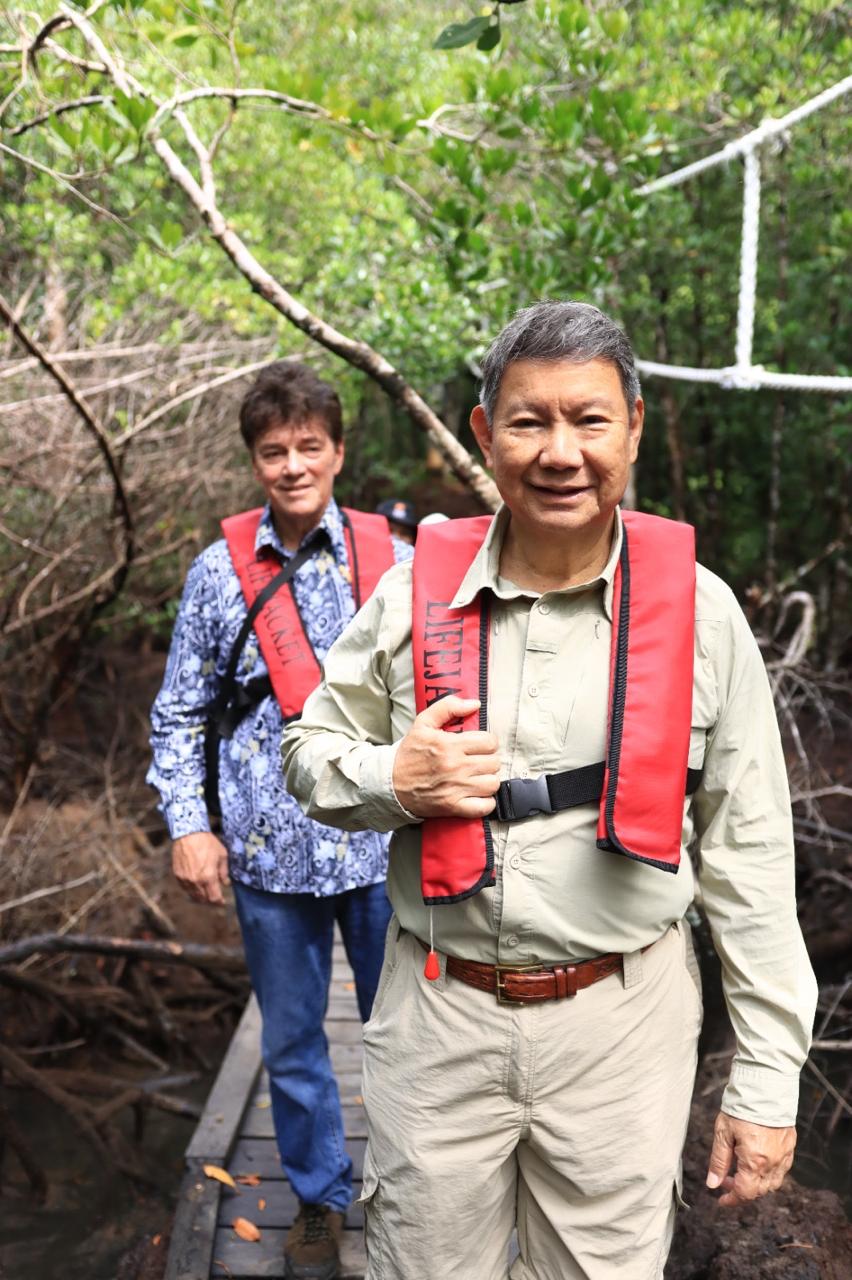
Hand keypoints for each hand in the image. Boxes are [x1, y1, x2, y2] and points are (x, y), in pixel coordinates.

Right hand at [172, 831, 229, 904]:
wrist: (188, 833)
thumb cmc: (207, 842)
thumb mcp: (222, 855)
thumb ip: (224, 872)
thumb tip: (226, 883)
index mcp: (208, 877)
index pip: (214, 898)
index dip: (219, 902)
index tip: (222, 902)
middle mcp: (196, 881)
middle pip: (203, 899)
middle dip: (210, 900)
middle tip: (215, 896)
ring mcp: (185, 879)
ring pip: (193, 895)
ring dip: (201, 896)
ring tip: (206, 892)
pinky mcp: (178, 875)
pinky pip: (185, 888)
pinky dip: (191, 890)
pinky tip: (196, 885)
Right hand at [393, 696, 500, 818]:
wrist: (390, 783)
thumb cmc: (409, 753)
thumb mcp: (423, 723)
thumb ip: (448, 707)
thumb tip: (474, 704)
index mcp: (449, 745)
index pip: (490, 742)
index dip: (488, 742)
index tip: (480, 745)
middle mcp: (455, 767)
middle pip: (494, 762)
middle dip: (488, 759)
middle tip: (478, 760)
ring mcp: (455, 788)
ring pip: (493, 783)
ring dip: (488, 779)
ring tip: (478, 776)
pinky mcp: (453, 806)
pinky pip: (484, 806)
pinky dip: (486, 802)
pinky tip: (478, 794)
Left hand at [706, 1110, 795, 1206]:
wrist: (765, 1088)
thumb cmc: (741, 1108)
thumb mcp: (723, 1133)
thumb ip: (719, 1161)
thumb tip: (712, 1184)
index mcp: (755, 1162)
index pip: (745, 1192)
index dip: (732, 1200)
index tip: (722, 1200)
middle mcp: (773, 1163)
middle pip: (759, 1190)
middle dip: (742, 1190)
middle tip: (727, 1179)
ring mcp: (784, 1156)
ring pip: (772, 1183)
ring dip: (757, 1184)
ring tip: (742, 1171)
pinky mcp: (790, 1146)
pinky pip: (782, 1170)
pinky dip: (769, 1173)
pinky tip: (758, 1162)